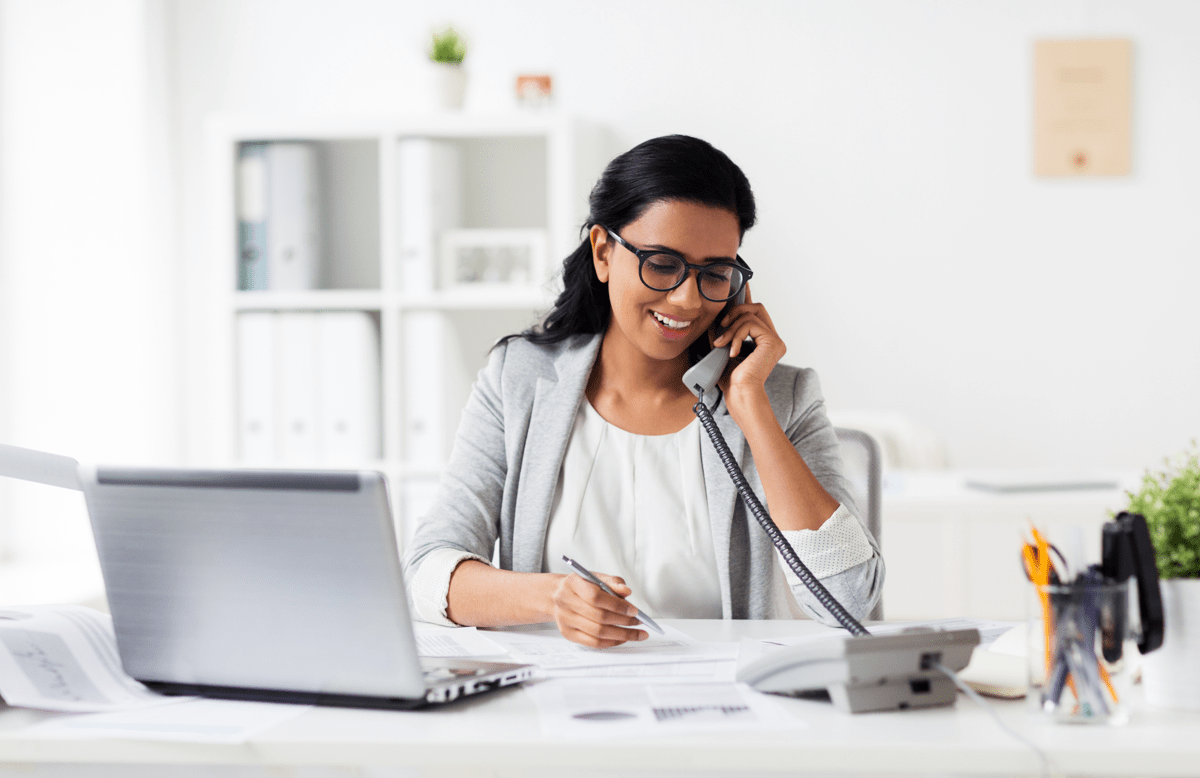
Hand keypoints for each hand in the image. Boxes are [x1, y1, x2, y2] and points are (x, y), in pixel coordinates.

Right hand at [549, 571, 647, 647]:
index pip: (596, 597)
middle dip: (623, 621)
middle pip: (598, 617)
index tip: (634, 610)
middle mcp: (566, 602)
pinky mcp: (568, 633)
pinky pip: (593, 643)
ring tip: (636, 633)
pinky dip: (611, 642)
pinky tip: (622, 639)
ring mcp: (565, 620)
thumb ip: (613, 582)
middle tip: (639, 622)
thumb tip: (627, 592)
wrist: (556, 595)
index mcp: (573, 583)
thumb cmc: (580, 586)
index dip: (617, 605)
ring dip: (621, 635)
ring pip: (597, 632)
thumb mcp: (595, 577)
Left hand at [711, 284, 786, 409]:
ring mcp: (775, 341)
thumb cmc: (730, 380)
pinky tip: (732, 351)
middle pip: (755, 307)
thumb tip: (717, 315)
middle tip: (722, 326)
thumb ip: (723, 332)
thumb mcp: (722, 349)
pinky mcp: (773, 342)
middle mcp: (773, 340)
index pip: (756, 313)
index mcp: (763, 341)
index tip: (742, 284)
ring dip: (731, 327)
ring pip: (750, 314)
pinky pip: (750, 324)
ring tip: (721, 344)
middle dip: (735, 312)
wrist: (738, 395)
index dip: (747, 297)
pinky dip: (736, 335)